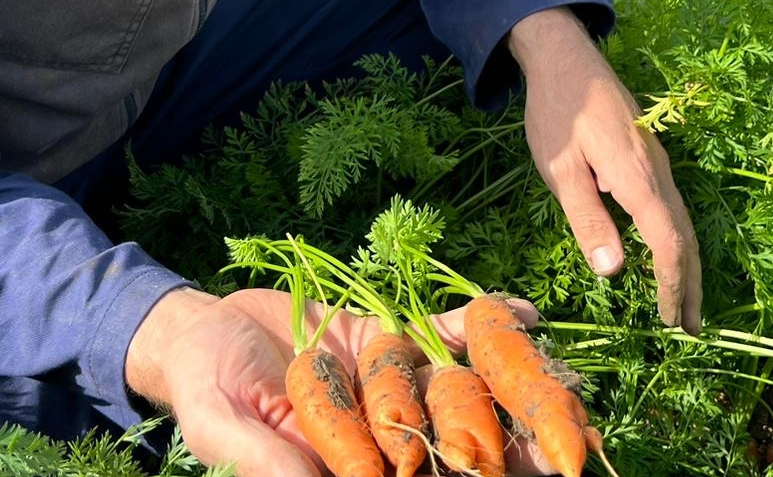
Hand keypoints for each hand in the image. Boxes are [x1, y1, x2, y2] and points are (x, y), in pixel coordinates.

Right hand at [126, 287, 557, 475]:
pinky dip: (481, 321)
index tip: (511, 476)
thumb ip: (267, 461)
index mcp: (352, 467)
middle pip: (457, 447)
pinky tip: (523, 311)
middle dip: (512, 452)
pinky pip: (441, 332)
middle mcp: (387, 436)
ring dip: (516, 389)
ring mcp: (394, 386)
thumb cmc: (206, 391)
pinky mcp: (392, 337)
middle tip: (569, 456)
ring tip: (570, 390)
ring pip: (463, 391)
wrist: (201, 332)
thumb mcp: (225, 428)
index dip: (459, 476)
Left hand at [507, 7, 702, 334]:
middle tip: (690, 329)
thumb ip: (587, 217)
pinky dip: (675, 241)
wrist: (565, 56)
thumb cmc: (557, 112)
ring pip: (681, 222)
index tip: (671, 321)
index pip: (667, 242)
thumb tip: (613, 270)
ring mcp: (657, 162)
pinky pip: (671, 207)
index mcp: (636, 177)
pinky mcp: (649, 157)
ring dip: (685, 266)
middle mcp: (658, 171)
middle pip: (684, 236)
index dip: (672, 285)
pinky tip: (665, 259)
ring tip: (682, 305)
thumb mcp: (560, 168)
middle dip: (688, 285)